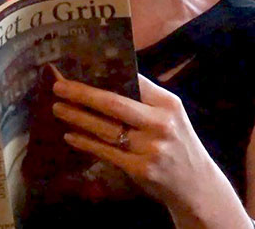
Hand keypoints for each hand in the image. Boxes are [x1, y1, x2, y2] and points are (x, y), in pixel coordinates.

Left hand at [51, 73, 225, 210]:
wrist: (196, 185)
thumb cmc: (178, 144)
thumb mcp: (171, 116)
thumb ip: (146, 100)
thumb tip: (107, 80)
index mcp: (168, 104)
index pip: (134, 81)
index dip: (106, 73)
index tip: (81, 68)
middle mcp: (160, 124)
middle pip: (114, 104)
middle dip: (83, 94)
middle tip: (59, 87)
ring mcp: (150, 148)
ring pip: (105, 129)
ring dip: (78, 117)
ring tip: (58, 108)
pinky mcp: (139, 170)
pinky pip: (105, 152)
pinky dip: (85, 142)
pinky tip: (70, 135)